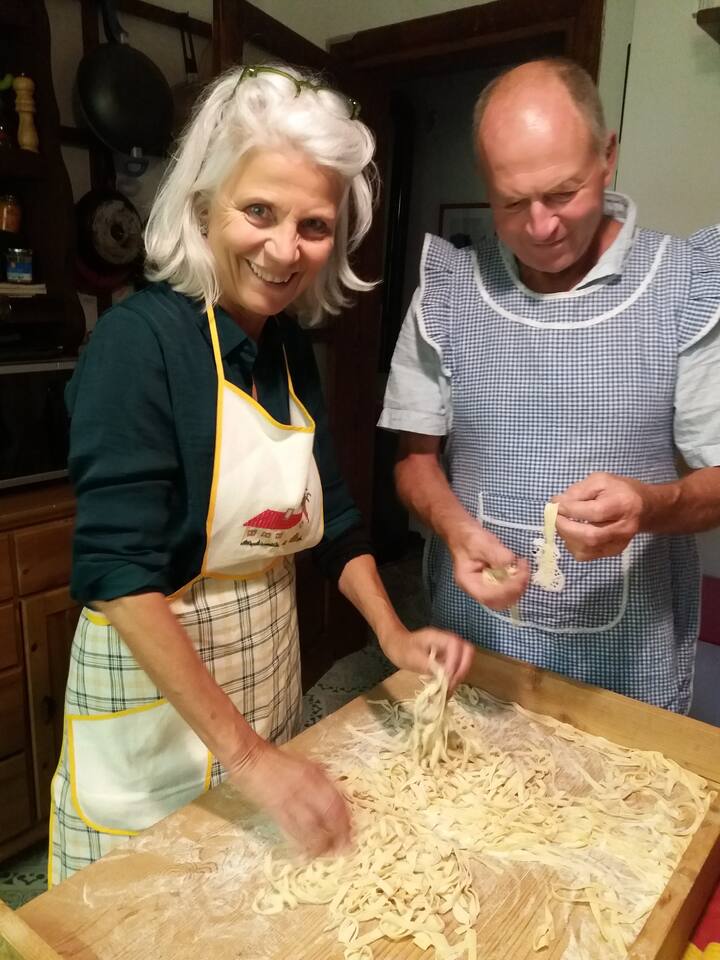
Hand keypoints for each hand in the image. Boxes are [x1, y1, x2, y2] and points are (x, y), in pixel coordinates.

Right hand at [228, 740, 351, 857]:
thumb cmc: (278, 760)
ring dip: (322, 844)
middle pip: (328, 816)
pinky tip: (306, 852)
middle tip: (345, 848)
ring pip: (312, 828)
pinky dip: (302, 843)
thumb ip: (320, 779)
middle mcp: (306, 788)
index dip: (346, 818)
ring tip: (328, 854)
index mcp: (315, 775)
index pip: (337, 800)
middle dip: (339, 834)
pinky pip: (292, 831)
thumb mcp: (305, 764)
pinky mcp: (276, 810)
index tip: (352, 831)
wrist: (251, 758)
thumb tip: (334, 794)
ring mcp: (291, 800)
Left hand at [379, 626, 474, 695]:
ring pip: (464, 661)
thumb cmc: (402, 649)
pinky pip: (457, 666)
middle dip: (462, 669)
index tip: (447, 677)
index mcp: (438, 637)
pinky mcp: (447, 658)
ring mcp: (449, 649)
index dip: (455, 662)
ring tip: (448, 689)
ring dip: (459, 675)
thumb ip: (431, 666)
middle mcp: (447, 641)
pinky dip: (454, 677)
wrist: (396, 644)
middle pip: (467, 651)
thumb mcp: (413, 658)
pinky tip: (445, 687)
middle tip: (452, 684)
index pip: (456, 645)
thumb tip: (446, 676)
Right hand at [448, 520, 529, 610]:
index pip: (488, 596)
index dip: (506, 590)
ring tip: (523, 567)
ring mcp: (487, 588)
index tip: (519, 574)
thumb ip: (495, 554)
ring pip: (506, 598)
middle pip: (499, 602)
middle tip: (524, 570)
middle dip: (515, 590)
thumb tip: (511, 563)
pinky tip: (521, 568)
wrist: (465, 534)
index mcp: (469, 582)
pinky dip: (518, 582)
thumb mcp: (481, 543)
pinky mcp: (496, 584)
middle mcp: (478, 590)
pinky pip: (509, 590)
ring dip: (519, 586)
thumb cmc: (470, 538)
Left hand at [555, 472, 644, 560]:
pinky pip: (585, 555)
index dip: (570, 510)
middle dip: (565, 527)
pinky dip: (572, 545)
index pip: (594, 512)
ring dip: (566, 537)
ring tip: (562, 523)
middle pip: (590, 536)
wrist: (642, 507)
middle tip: (554, 516)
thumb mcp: (600, 480)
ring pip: (585, 549)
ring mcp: (619, 543)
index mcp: (623, 504)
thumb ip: (578, 491)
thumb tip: (557, 502)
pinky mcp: (612, 552)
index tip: (556, 504)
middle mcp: (623, 528)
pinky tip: (571, 533)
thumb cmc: (619, 490)